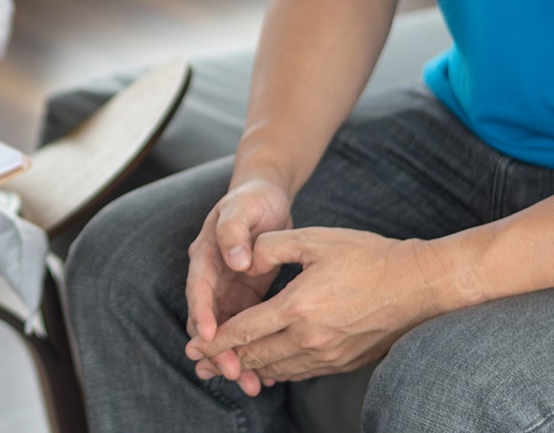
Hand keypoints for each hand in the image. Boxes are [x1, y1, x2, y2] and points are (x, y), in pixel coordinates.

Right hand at [184, 179, 291, 393]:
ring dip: (236, 357)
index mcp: (204, 256)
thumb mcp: (241, 207)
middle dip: (219, 348)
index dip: (202, 314)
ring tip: (251, 385)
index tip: (209, 337)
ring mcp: (227, 290)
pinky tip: (268, 373)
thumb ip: (233, 232)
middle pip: (209, 319)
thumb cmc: (251, 199)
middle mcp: (211, 278)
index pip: (199, 289)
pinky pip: (246, 327)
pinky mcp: (246, 297)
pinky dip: (253, 348)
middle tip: (235, 373)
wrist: (264, 196)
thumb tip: (236, 260)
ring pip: (227, 330)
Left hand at [187, 227, 442, 395]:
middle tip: (200, 365)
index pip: (244, 331)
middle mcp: (310, 338)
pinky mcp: (345, 361)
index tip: (193, 348)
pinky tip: (268, 368)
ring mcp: (329, 353)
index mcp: (297, 308)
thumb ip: (272, 246)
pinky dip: (278, 372)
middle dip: (224, 361)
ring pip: (278, 369)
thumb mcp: (314, 239)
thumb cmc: (367, 256)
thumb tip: (243, 259)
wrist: (420, 284)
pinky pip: (301, 372)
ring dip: (249, 370)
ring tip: (227, 370)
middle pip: (256, 356)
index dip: (215, 341)